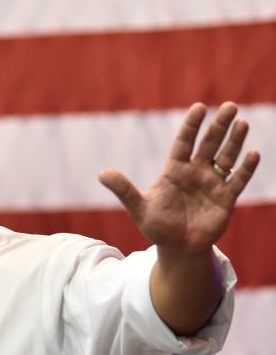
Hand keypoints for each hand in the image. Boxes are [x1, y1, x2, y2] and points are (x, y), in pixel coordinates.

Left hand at [99, 102, 259, 254]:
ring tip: (241, 123)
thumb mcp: (138, 209)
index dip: (191, 126)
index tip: (199, 107)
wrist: (177, 248)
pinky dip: (245, 168)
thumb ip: (124, 190)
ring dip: (234, 141)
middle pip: (209, 145)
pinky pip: (237, 180)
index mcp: (175, 171)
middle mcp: (196, 173)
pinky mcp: (226, 199)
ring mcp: (212, 184)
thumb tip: (102, 174)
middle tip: (229, 106)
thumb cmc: (157, 227)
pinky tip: (252, 154)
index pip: (184, 143)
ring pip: (226, 158)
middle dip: (219, 126)